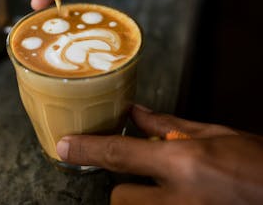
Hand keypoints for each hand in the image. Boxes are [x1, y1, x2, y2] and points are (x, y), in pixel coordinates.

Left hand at [56, 104, 262, 203]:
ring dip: (139, 199)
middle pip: (119, 197)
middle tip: (143, 172)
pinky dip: (155, 204)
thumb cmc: (255, 162)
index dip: (87, 149)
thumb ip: (167, 125)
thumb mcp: (212, 134)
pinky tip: (177, 192)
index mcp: (183, 163)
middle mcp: (178, 199)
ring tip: (163, 186)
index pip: (120, 154)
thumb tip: (135, 113)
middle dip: (125, 184)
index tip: (65, 146)